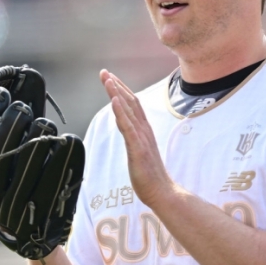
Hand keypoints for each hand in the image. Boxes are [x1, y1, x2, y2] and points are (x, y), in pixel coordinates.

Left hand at [100, 70, 174, 208]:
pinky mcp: (137, 148)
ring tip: (107, 79)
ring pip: (128, 111)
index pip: (133, 104)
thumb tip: (128, 130)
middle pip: (130, 102)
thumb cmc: (150, 175)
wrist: (161, 192)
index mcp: (144, 131)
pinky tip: (114, 100)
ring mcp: (141, 138)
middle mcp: (144, 130)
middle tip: (104, 72)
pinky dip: (121, 112)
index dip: (121, 89)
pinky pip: (128, 127)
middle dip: (116, 86)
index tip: (110, 78)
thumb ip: (135, 139)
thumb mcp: (140, 152)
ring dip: (117, 93)